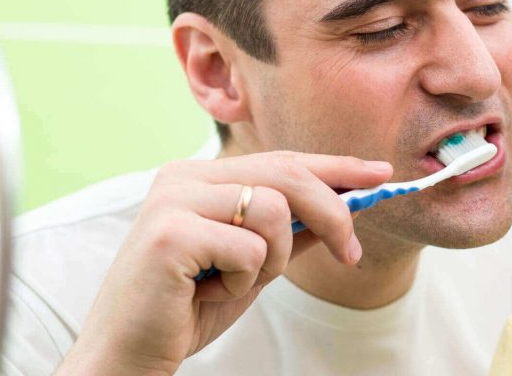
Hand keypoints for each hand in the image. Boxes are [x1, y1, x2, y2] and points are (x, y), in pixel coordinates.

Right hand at [57, 151, 391, 374]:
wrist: (131, 352)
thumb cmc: (189, 307)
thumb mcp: (255, 262)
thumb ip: (291, 230)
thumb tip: (347, 205)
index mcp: (200, 175)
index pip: (282, 159)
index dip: (336, 167)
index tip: (381, 174)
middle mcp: (182, 176)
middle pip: (286, 174)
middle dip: (333, 212)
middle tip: (351, 253)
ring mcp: (172, 200)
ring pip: (271, 210)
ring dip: (274, 259)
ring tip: (237, 282)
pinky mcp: (169, 233)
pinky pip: (249, 248)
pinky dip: (244, 279)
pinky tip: (210, 292)